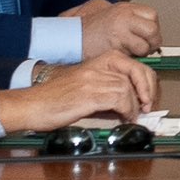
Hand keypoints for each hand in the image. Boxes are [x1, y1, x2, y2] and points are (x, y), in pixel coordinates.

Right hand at [3, 50, 155, 132]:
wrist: (32, 104)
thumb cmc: (55, 99)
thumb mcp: (85, 86)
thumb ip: (107, 87)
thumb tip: (131, 101)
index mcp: (98, 61)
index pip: (134, 64)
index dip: (146, 82)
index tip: (148, 97)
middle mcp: (97, 66)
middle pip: (136, 71)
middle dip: (147, 90)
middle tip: (147, 106)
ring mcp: (93, 78)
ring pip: (128, 87)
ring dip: (135, 105)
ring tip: (132, 116)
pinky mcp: (88, 93)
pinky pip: (119, 98)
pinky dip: (126, 110)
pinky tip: (123, 118)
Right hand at [83, 0, 163, 58]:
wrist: (70, 39)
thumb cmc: (85, 30)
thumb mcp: (104, 11)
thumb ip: (123, 16)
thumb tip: (143, 23)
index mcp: (123, 8)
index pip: (152, 15)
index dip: (152, 28)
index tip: (148, 36)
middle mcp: (124, 17)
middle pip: (153, 29)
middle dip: (152, 42)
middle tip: (145, 48)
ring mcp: (120, 31)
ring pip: (145, 44)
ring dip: (142, 53)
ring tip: (132, 53)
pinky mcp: (116, 46)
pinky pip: (134, 55)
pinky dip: (131, 59)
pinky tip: (122, 57)